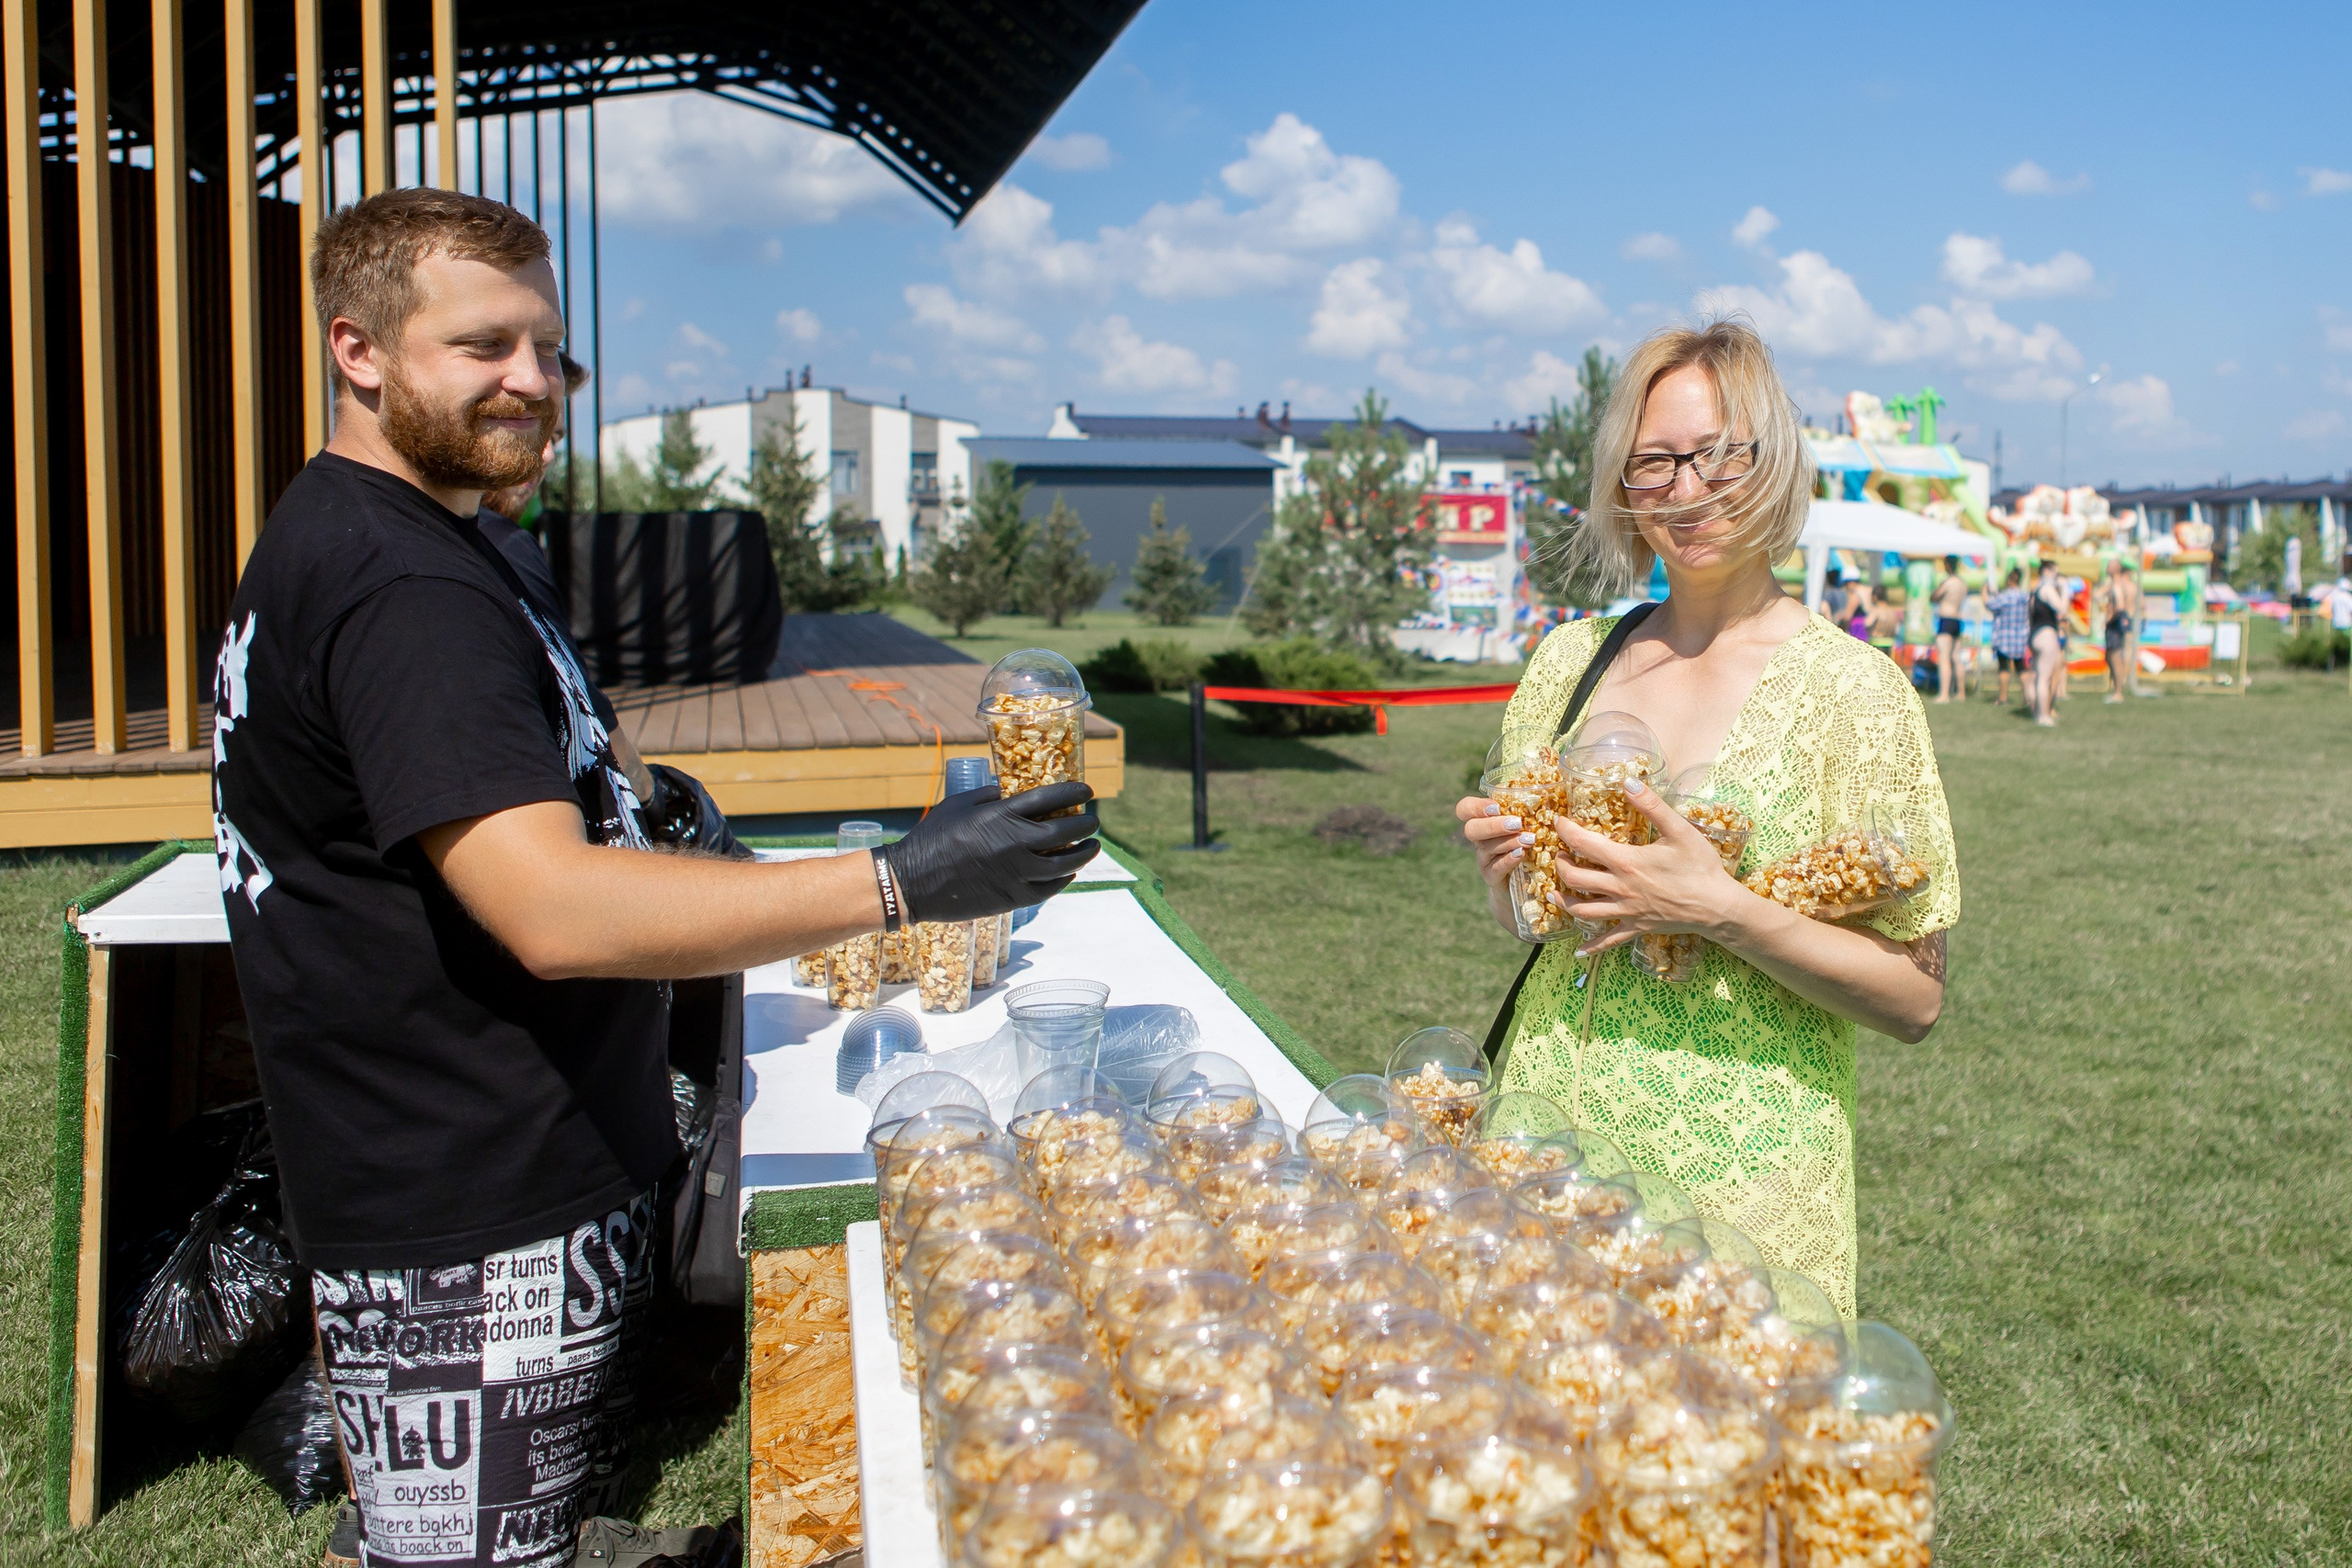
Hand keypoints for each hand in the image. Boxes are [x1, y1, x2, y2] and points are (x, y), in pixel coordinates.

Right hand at [882, 781, 1100, 922]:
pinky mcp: (1013, 897)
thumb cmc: (932, 838)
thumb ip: (989, 796)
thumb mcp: (959, 804)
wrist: (912, 882)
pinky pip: (1050, 888)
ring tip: (1091, 846)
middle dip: (1086, 824)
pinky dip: (1065, 879)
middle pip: (1065, 832)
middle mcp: (1014, 842)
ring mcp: (1016, 873)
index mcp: (1001, 815)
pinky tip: (1070, 871)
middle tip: (1092, 820)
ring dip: (1084, 853)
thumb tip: (1011, 792)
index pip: (1050, 798)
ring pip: (1065, 864)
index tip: (1086, 791)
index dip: (1073, 793)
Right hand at [1456, 795, 1529, 895]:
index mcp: (1483, 820)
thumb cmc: (1528, 841)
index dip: (1476, 807)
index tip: (1497, 807)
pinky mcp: (1491, 877)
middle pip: (1471, 829)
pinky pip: (1495, 868)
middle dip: (1493, 825)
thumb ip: (1529, 806)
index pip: (1464, 809)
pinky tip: (1521, 855)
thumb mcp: (1526, 822)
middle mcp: (1479, 839)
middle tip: (1517, 823)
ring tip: (1529, 839)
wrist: (1525, 879)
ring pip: (1486, 847)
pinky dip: (1508, 860)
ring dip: (1508, 841)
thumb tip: (1552, 783)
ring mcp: (1483, 858)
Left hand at [1551, 775, 1744, 954]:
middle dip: (1560, 865)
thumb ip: (1652, 805)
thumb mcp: (1679, 830)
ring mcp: (1626, 911)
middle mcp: (1620, 888)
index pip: (1583, 844)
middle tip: (1559, 855)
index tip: (1558, 822)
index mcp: (1626, 862)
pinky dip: (1592, 946)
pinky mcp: (1636, 928)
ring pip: (1583, 911)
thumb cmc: (1700, 867)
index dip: (1566, 831)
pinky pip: (1609, 940)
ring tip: (1554, 891)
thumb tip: (1629, 781)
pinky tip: (1579, 951)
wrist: (1718, 906)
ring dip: (1564, 901)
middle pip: (1575, 878)